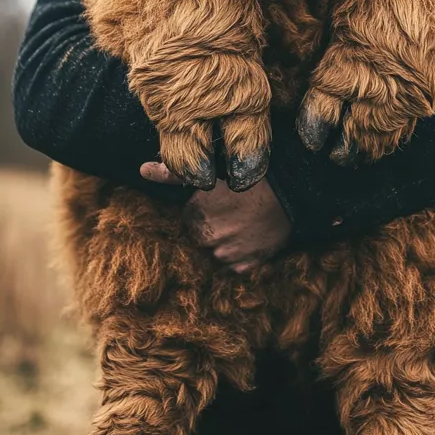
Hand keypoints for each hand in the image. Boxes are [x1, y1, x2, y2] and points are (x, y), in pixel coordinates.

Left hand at [140, 163, 291, 272]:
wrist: (292, 188)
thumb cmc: (250, 174)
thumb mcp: (213, 168)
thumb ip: (174, 173)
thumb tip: (142, 170)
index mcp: (195, 218)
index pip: (188, 223)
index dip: (202, 212)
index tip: (216, 204)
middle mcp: (208, 241)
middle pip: (202, 240)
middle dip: (212, 230)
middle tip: (232, 213)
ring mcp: (229, 256)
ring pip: (219, 254)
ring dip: (227, 243)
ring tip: (244, 223)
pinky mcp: (249, 265)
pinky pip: (238, 266)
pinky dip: (243, 254)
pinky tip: (252, 236)